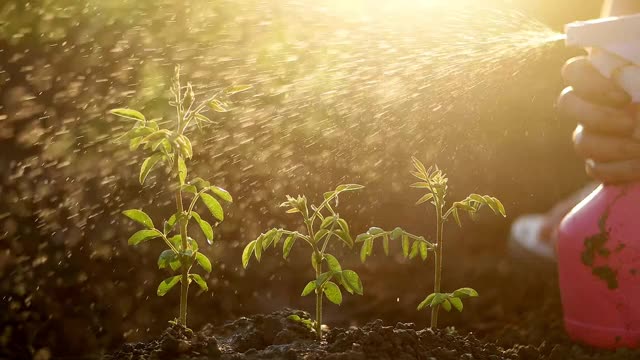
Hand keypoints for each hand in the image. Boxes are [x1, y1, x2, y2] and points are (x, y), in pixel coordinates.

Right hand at [558, 56, 639, 182]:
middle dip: (597, 117)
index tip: (623, 95)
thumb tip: (622, 75)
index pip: (574, 71)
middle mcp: (597, 103)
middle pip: (568, 104)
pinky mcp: (604, 163)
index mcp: (610, 75)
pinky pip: (596, 168)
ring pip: (581, 141)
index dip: (588, 84)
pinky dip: (619, 170)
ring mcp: (597, 133)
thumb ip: (639, 75)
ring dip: (612, 147)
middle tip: (631, 123)